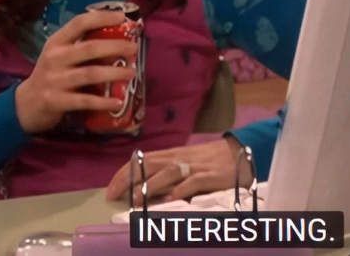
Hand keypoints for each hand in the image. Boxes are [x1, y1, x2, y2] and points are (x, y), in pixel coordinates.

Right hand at [15, 10, 136, 133]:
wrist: (26, 104)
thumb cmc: (51, 74)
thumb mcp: (60, 55)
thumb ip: (80, 45)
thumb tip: (118, 36)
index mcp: (57, 42)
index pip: (79, 23)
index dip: (101, 18)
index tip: (122, 16)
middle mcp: (55, 58)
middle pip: (89, 48)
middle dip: (115, 46)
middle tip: (134, 48)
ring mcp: (55, 80)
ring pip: (90, 74)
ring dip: (114, 73)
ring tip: (132, 73)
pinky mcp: (57, 101)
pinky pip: (85, 101)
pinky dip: (103, 102)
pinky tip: (118, 102)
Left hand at [106, 137, 251, 205]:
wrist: (239, 150)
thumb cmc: (209, 159)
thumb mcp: (185, 160)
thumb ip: (167, 170)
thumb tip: (143, 185)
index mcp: (172, 154)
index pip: (143, 160)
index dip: (125, 172)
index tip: (110, 187)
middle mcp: (180, 158)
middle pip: (150, 165)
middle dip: (130, 179)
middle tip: (114, 194)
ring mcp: (195, 166)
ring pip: (168, 172)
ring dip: (150, 185)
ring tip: (135, 199)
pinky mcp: (209, 175)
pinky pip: (193, 182)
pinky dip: (181, 190)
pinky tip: (170, 199)